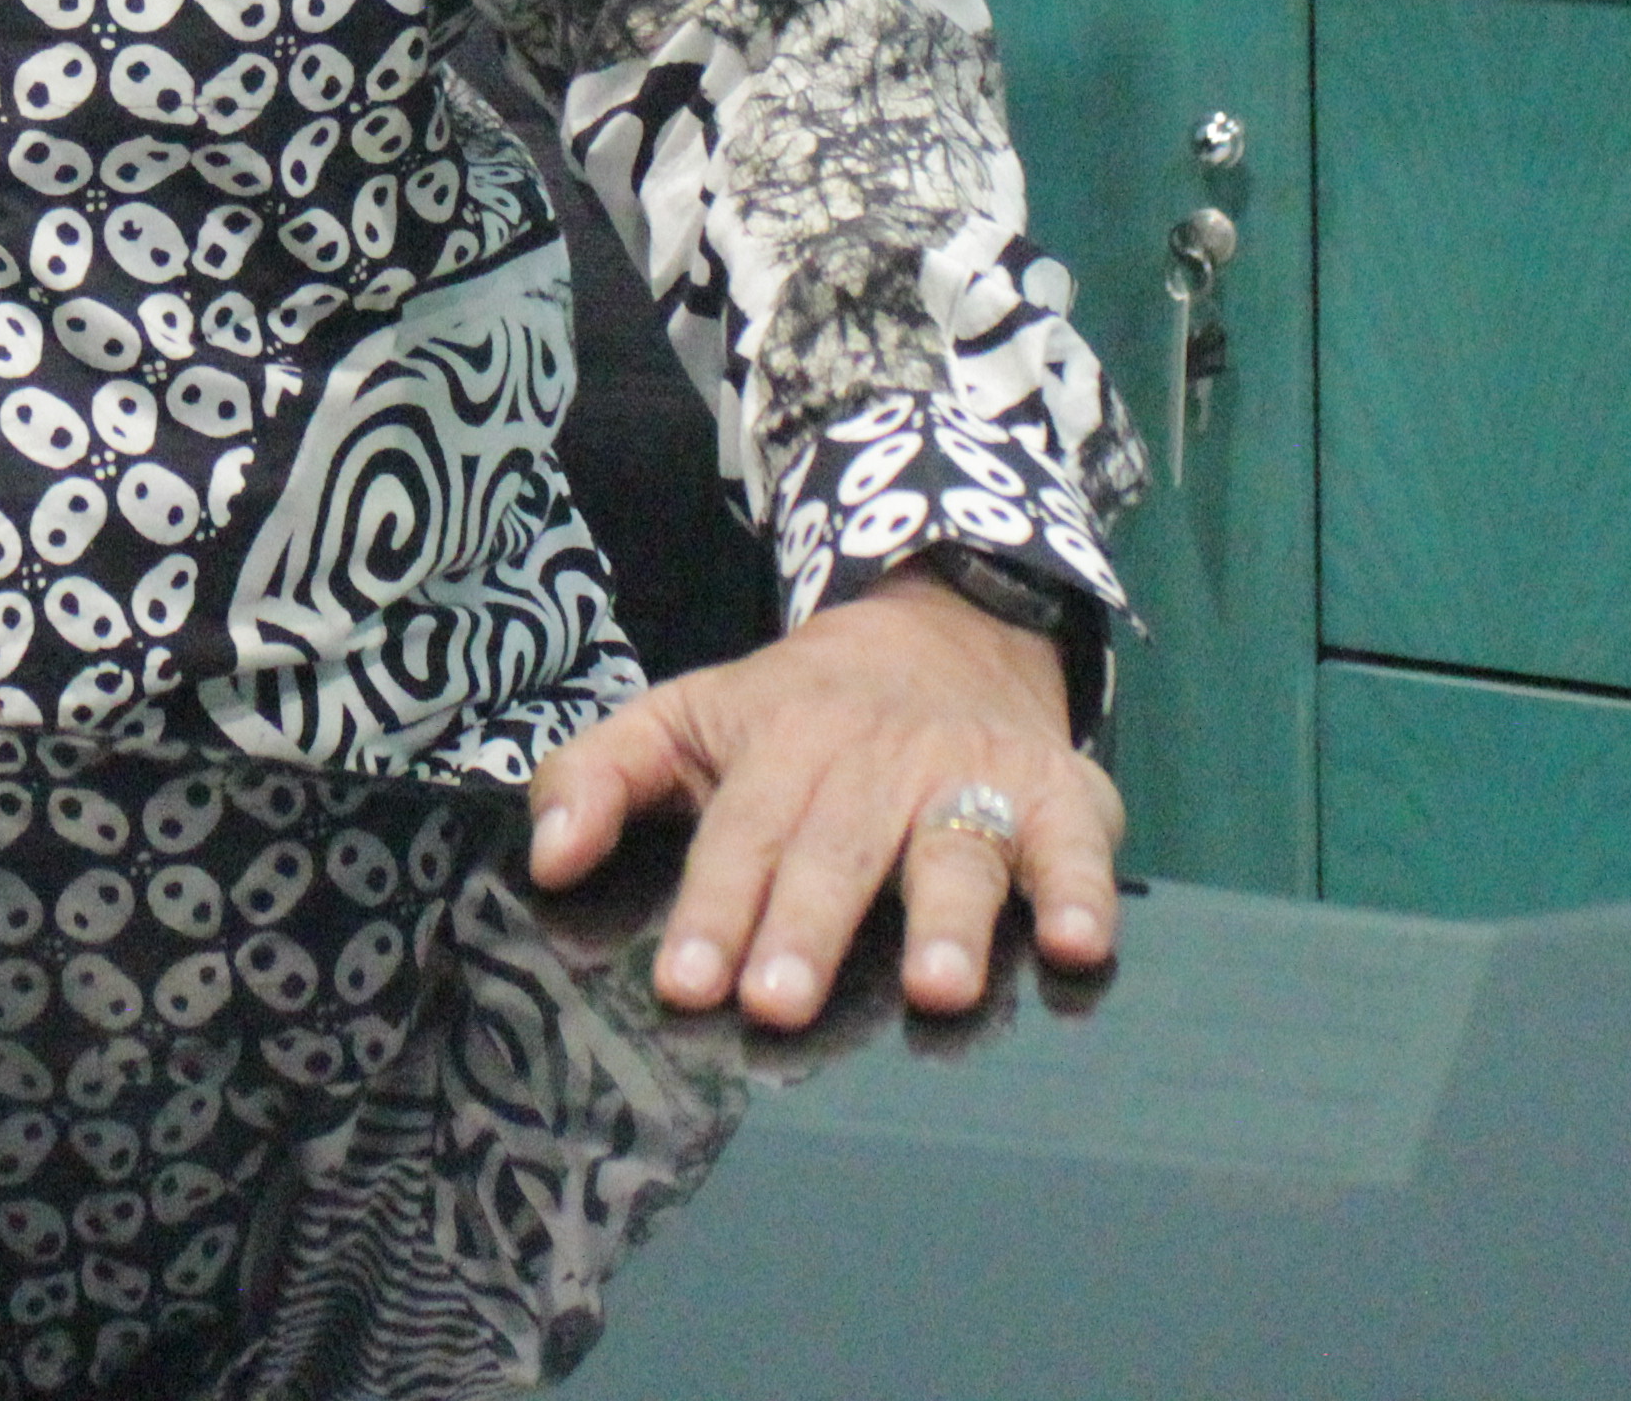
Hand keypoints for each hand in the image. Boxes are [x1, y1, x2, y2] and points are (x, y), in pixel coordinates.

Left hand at [525, 570, 1118, 1028]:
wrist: (943, 628)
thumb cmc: (794, 710)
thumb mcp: (685, 716)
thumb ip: (600, 774)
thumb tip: (545, 858)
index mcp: (781, 739)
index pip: (738, 832)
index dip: (712, 907)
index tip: (686, 982)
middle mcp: (877, 759)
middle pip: (838, 849)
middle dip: (807, 925)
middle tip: (778, 1003)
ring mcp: (971, 777)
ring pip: (956, 850)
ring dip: (949, 920)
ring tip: (937, 990)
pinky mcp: (1058, 795)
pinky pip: (1075, 845)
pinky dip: (1085, 890)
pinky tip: (1080, 943)